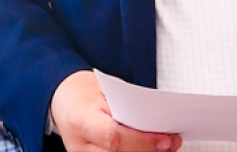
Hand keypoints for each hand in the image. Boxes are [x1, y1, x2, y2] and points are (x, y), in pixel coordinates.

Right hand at [50, 70, 182, 151]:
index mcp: (81, 119)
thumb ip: (129, 108)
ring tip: (166, 146)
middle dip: (150, 150)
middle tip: (172, 141)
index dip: (142, 141)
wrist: (64, 100)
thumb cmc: (85, 93)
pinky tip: (151, 150)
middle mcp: (80, 145)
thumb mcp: (107, 91)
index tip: (165, 138)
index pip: (114, 137)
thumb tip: (159, 123)